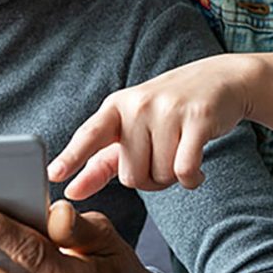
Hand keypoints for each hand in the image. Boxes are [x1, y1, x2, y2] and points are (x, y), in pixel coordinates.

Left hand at [48, 53, 258, 199]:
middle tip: (161, 159)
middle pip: (131, 176)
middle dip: (148, 180)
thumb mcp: (130, 128)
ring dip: (172, 178)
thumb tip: (71, 191)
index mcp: (115, 107)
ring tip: (179, 154)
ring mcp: (168, 110)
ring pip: (160, 176)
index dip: (71, 157)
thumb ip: (100, 164)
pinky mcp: (198, 119)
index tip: (53, 174)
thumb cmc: (167, 111)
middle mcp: (137, 106)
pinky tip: (196, 172)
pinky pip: (185, 170)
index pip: (89, 135)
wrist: (219, 81)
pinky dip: (191, 180)